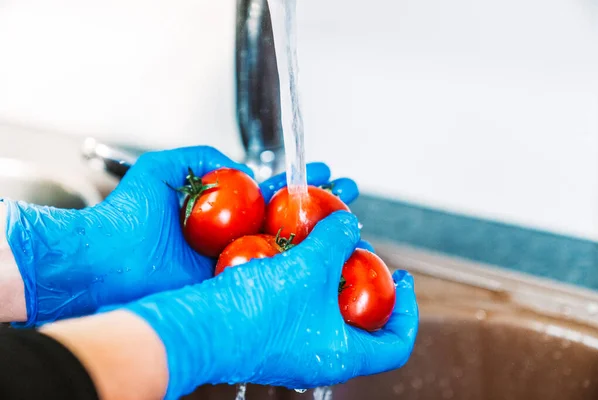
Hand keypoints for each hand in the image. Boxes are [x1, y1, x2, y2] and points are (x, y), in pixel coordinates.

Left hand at [2, 146, 361, 326]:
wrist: (105, 263)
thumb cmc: (127, 215)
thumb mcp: (163, 167)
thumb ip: (202, 156)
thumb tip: (236, 164)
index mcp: (220, 208)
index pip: (270, 189)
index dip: (299, 179)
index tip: (324, 170)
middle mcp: (232, 233)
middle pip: (287, 215)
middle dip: (321, 201)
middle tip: (349, 191)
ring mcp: (233, 260)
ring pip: (285, 244)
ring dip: (319, 231)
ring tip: (349, 217)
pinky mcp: (228, 285)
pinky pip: (268, 273)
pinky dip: (297, 265)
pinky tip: (323, 254)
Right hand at [120, 211, 417, 398]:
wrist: (198, 328)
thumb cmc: (257, 311)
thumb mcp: (308, 267)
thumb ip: (335, 240)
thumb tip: (349, 222)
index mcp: (341, 354)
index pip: (396, 343)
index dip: (409, 310)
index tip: (402, 278)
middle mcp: (319, 355)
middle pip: (361, 321)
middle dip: (365, 280)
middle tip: (360, 250)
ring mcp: (293, 345)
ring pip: (327, 307)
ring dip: (332, 272)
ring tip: (328, 242)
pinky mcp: (270, 332)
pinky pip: (299, 302)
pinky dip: (304, 276)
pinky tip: (294, 249)